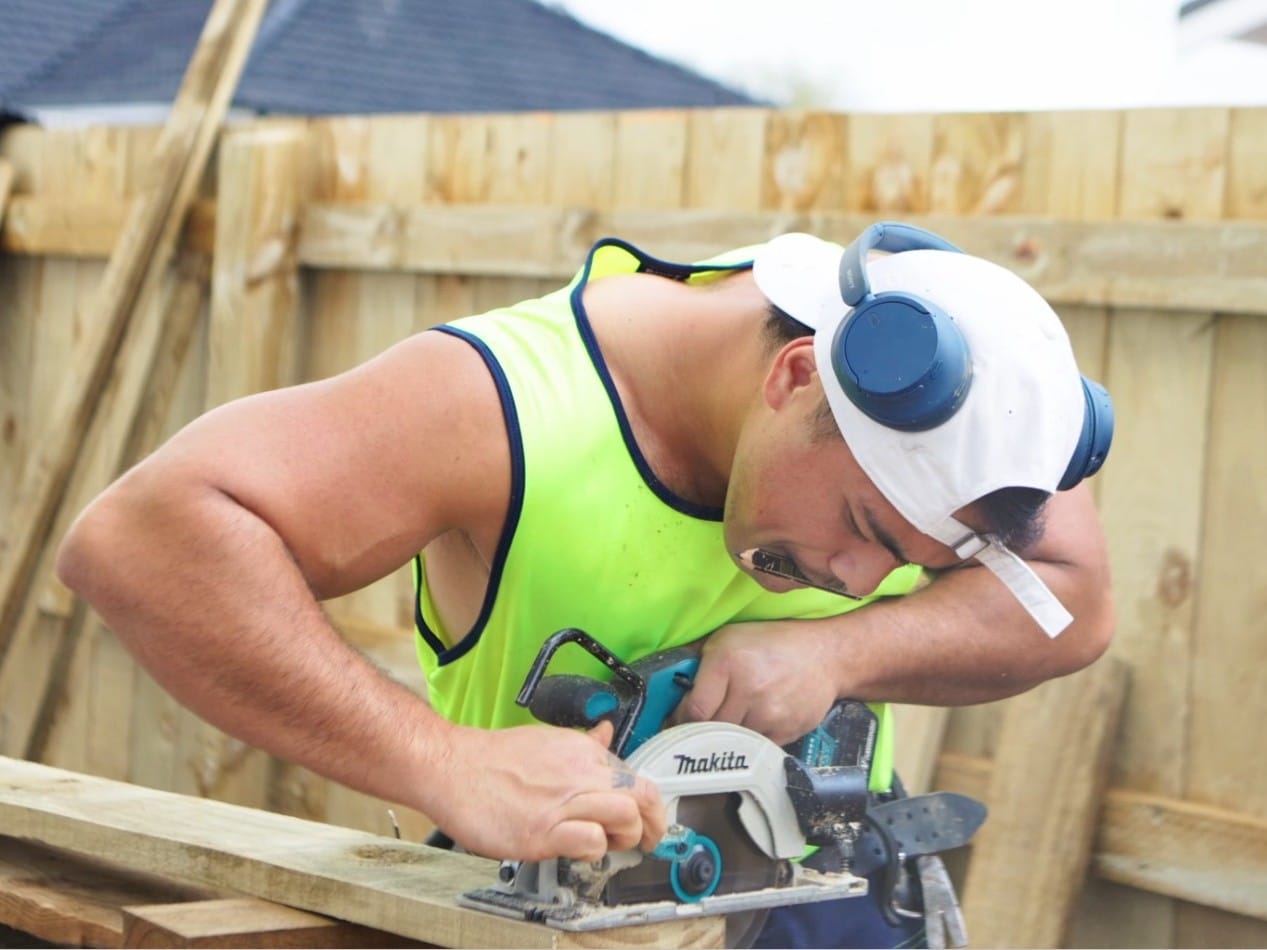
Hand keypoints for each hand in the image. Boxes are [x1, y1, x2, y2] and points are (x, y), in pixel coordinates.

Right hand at [429, 720, 665, 861]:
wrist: (452, 767)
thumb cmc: (492, 759)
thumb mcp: (547, 740)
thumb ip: (582, 744)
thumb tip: (606, 733)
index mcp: (583, 752)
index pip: (635, 777)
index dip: (648, 805)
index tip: (647, 820)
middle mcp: (580, 772)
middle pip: (641, 797)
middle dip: (651, 825)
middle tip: (644, 841)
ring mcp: (563, 801)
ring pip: (625, 816)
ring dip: (626, 838)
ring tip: (609, 845)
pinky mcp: (544, 831)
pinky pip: (590, 841)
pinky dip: (594, 850)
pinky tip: (579, 851)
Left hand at [671, 620, 838, 744]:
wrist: (825, 655)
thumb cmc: (772, 643)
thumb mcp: (729, 638)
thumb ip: (698, 661)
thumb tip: (668, 688)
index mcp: (727, 661)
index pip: (692, 709)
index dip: (679, 721)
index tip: (674, 724)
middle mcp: (748, 688)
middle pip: (709, 729)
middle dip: (698, 730)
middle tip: (694, 728)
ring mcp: (768, 713)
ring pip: (730, 741)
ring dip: (724, 736)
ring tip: (727, 721)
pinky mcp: (785, 731)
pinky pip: (754, 747)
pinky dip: (748, 741)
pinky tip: (752, 723)